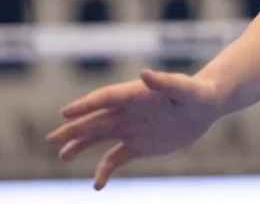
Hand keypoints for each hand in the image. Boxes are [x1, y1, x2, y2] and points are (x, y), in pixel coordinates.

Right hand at [46, 69, 224, 189]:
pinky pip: (114, 159)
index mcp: (135, 94)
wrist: (206, 107)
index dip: (86, 105)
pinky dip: (104, 171)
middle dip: (74, 129)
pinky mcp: (137, 146)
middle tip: (52, 139)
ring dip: (80, 146)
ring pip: (98, 138)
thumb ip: (165, 82)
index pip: (106, 98)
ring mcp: (130, 129)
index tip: (66, 113)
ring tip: (64, 155)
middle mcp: (128, 111)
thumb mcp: (185, 89)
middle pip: (95, 120)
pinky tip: (97, 186)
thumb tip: (145, 74)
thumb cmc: (197, 93)